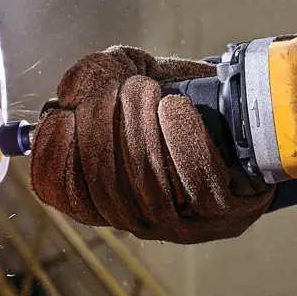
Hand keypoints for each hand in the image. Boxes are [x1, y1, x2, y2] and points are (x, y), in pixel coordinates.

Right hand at [28, 47, 274, 242]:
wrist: (242, 113)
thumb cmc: (175, 96)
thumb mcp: (129, 74)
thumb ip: (94, 73)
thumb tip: (69, 92)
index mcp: (103, 194)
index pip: (61, 192)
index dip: (54, 157)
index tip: (62, 116)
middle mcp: (137, 217)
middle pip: (103, 185)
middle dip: (103, 128)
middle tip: (121, 89)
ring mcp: (182, 222)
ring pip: (149, 184)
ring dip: (141, 130)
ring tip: (147, 92)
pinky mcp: (225, 213)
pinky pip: (199, 184)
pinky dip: (183, 143)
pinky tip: (176, 109)